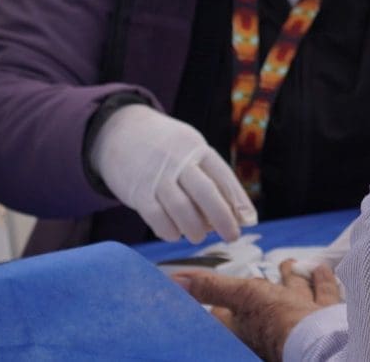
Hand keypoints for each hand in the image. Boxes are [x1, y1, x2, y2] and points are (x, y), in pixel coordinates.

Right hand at [90, 103, 257, 242]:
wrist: (121, 132)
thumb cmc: (167, 149)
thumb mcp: (192, 150)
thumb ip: (214, 178)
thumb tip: (243, 215)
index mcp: (197, 149)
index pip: (223, 176)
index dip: (238, 200)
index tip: (248, 220)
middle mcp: (179, 161)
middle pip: (205, 192)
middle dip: (222, 218)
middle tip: (232, 236)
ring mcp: (157, 177)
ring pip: (181, 208)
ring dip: (194, 229)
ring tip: (198, 236)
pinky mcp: (138, 192)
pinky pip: (156, 217)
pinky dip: (169, 230)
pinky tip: (174, 233)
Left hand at [175, 259, 341, 361]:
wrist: (322, 341)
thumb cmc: (277, 323)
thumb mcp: (242, 297)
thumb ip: (211, 288)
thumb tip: (174, 281)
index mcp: (245, 327)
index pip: (224, 314)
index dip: (219, 301)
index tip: (215, 290)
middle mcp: (269, 327)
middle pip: (263, 302)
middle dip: (268, 281)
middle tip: (265, 267)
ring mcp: (297, 321)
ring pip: (294, 294)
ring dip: (295, 278)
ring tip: (294, 263)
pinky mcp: (321, 318)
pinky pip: (322, 296)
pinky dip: (321, 280)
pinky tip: (322, 268)